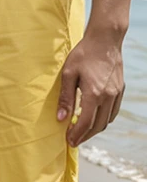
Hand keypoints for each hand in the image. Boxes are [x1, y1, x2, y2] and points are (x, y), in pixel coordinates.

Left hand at [57, 31, 124, 146]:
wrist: (105, 40)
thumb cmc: (84, 54)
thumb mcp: (68, 73)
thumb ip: (65, 97)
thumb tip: (60, 118)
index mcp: (94, 94)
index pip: (85, 123)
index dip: (76, 134)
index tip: (69, 141)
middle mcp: (108, 97)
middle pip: (97, 126)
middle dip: (85, 136)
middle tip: (74, 140)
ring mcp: (116, 94)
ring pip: (107, 121)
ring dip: (94, 129)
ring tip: (82, 131)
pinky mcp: (120, 89)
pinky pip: (113, 112)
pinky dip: (104, 119)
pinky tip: (95, 118)